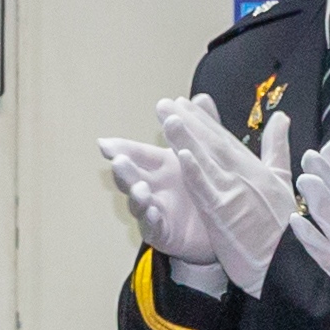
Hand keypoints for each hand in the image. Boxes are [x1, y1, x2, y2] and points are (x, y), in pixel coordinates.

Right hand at [102, 126, 227, 274]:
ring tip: (140, 188)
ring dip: (136, 195)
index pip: (136, 154)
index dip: (120, 148)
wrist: (225, 225)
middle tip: (119, 160)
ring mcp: (154, 210)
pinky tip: (152, 211)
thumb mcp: (206, 155)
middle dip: (123, 169)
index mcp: (160, 166)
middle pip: (130, 177)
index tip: (104, 144)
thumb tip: (201, 97)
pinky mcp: (162, 232)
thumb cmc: (206, 188)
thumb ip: (201, 127)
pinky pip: (153, 226)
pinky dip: (150, 219)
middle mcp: (152, 187)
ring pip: (138, 202)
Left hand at [163, 97, 300, 298]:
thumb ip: (278, 148)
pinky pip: (206, 190)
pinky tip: (180, 156)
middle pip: (211, 144)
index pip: (224, 139)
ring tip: (167, 116)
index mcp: (254, 169)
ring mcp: (234, 193)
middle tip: (164, 103)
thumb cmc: (287, 229)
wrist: (289, 263)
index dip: (203, 120)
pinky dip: (195, 173)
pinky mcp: (226, 214)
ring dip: (185, 138)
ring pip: (205, 161)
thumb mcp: (284, 182)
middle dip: (187, 121)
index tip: (184, 103)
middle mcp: (244, 175)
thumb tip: (282, 117)